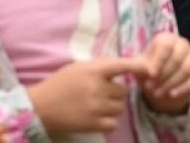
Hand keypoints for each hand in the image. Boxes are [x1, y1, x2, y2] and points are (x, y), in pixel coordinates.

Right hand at [27, 57, 145, 134]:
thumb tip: (120, 69)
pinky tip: (97, 117)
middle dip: (116, 92)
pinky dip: (108, 121)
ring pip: (120, 107)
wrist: (41, 106)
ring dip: (113, 107)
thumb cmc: (58, 84)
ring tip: (98, 106)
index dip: (136, 67)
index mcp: (93, 70)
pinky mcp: (93, 124)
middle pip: (123, 91)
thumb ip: (98, 68)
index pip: (121, 65)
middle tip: (103, 93)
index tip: (148, 69)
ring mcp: (96, 107)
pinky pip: (113, 123)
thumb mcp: (77, 68)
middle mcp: (97, 87)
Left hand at [137, 33, 189, 114]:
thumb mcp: (139, 66)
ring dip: (171, 84)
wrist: (162, 82)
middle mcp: (183, 44)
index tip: (150, 74)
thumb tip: (122, 65)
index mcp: (167, 38)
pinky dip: (184, 88)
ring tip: (157, 94)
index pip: (165, 47)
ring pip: (186, 70)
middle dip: (163, 76)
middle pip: (176, 60)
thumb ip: (132, 65)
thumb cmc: (149, 69)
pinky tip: (172, 95)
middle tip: (150, 89)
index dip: (158, 61)